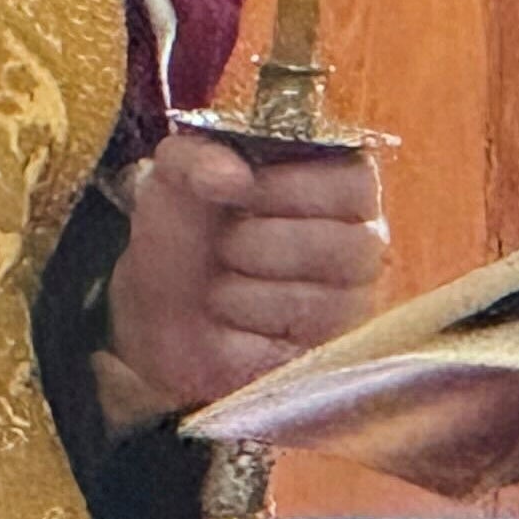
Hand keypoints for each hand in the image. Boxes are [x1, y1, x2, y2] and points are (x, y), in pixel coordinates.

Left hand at [107, 133, 386, 413]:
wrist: (154, 311)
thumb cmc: (184, 233)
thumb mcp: (174, 178)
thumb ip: (195, 157)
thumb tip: (231, 174)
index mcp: (343, 186)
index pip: (352, 183)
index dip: (288, 188)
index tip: (237, 191)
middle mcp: (364, 246)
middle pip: (336, 246)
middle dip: (252, 243)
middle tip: (222, 245)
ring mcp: (353, 308)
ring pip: (311, 302)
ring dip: (238, 292)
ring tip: (220, 285)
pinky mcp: (327, 361)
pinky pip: (293, 351)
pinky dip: (240, 336)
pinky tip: (229, 324)